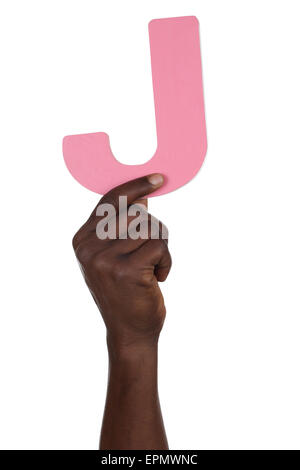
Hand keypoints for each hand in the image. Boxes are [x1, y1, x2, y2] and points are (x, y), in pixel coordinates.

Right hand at [72, 174, 171, 354]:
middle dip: (153, 231)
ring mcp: (105, 259)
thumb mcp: (113, 257)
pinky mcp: (126, 270)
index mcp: (82, 240)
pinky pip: (160, 245)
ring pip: (151, 228)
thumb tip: (143, 199)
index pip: (110, 201)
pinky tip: (158, 278)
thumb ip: (120, 228)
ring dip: (160, 248)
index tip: (158, 179)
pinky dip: (166, 261)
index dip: (136, 187)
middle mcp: (88, 247)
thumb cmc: (126, 291)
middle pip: (137, 212)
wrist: (130, 332)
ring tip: (151, 269)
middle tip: (150, 255)